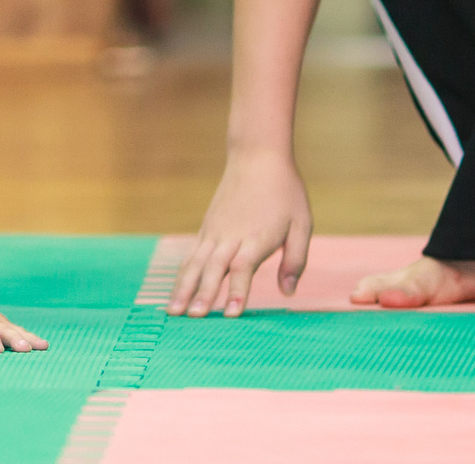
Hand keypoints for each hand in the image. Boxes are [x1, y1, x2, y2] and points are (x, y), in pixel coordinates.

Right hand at [165, 147, 311, 317]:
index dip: (237, 290)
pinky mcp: (207, 228)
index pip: (244, 267)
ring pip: (196, 263)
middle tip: (193, 318)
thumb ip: (295, 259)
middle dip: (203, 294)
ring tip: (173, 311)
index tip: (232, 314)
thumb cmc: (285, 191)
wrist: (257, 156)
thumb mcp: (302, 223)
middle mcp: (231, 236)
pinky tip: (176, 292)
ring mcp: (215, 231)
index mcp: (257, 236)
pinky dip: (182, 275)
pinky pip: (192, 255)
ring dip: (184, 287)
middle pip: (213, 267)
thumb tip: (287, 292)